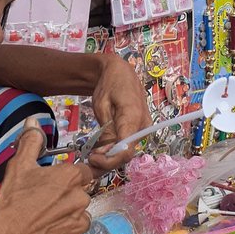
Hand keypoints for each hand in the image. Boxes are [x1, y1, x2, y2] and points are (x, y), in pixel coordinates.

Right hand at [0, 118, 94, 233]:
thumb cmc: (13, 199)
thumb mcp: (19, 165)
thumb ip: (31, 142)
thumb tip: (33, 121)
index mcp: (71, 177)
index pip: (84, 172)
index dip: (70, 178)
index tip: (57, 184)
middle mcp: (81, 199)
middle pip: (80, 196)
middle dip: (67, 199)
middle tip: (45, 204)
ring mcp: (79, 224)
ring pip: (79, 218)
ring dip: (68, 219)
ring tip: (45, 221)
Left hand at [88, 54, 151, 172]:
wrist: (121, 72)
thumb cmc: (109, 85)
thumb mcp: (101, 106)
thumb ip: (105, 131)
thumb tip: (104, 154)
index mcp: (134, 118)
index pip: (126, 150)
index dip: (109, 161)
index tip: (92, 160)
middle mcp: (144, 126)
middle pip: (128, 153)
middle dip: (108, 160)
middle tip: (90, 157)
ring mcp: (144, 128)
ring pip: (128, 150)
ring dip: (111, 155)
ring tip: (95, 151)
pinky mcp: (141, 129)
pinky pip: (129, 143)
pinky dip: (116, 148)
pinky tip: (104, 146)